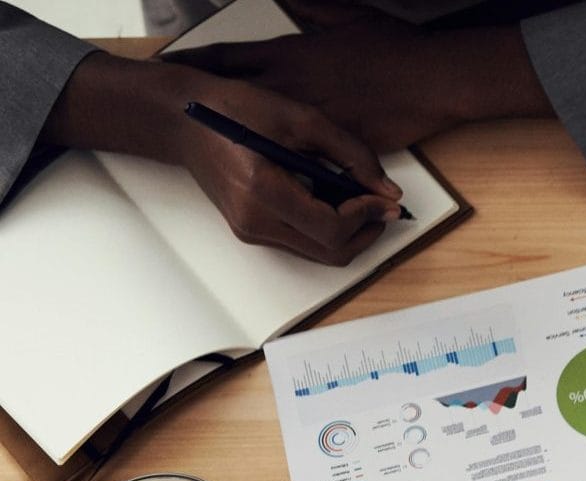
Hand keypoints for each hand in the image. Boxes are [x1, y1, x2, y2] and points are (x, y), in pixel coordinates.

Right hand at [40, 54, 399, 264]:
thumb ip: (352, 154)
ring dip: (348, 234)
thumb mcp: (301, 119)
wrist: (184, 119)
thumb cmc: (237, 110)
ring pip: (318, 253)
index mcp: (262, 191)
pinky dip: (326, 230)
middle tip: (382, 207)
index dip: (366, 216)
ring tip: (361, 203)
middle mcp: (254, 221)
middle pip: (330, 252)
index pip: (331, 228)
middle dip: (365, 233)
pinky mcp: (249, 230)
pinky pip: (301, 243)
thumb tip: (389, 192)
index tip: (383, 199)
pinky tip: (333, 202)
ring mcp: (249, 230)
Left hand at [169, 22, 549, 151]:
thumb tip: (293, 4)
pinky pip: (304, 163)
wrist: (432, 80)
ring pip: (262, 137)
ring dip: (242, 145)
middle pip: (231, 101)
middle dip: (203, 108)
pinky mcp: (334, 147)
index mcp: (289, 55)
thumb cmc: (394, 48)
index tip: (171, 66)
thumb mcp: (347, 16)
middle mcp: (291, 89)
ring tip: (219, 152)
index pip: (226, 57)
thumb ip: (312, 11)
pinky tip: (276, 177)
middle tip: (178, 115)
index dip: (195, 62)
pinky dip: (290, 169)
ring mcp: (310, 121)